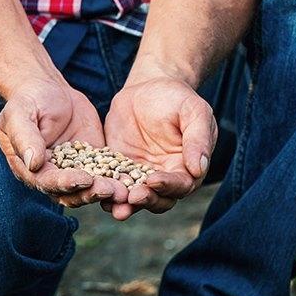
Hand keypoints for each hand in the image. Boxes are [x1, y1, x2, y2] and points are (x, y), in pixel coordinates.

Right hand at [0, 78, 127, 207]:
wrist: (48, 89)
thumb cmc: (28, 100)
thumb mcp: (20, 115)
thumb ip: (25, 138)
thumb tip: (34, 163)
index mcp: (30, 169)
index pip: (47, 182)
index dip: (65, 183)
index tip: (83, 179)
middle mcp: (52, 175)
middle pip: (71, 192)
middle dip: (90, 192)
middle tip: (109, 189)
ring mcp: (74, 170)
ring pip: (90, 188)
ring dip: (106, 191)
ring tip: (124, 190)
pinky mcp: (92, 161)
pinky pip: (105, 172)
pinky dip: (117, 177)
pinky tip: (133, 178)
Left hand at [103, 76, 216, 218]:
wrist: (148, 88)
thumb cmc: (177, 98)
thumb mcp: (194, 111)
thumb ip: (198, 139)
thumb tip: (199, 170)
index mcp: (186, 167)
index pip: (181, 185)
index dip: (168, 186)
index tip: (153, 181)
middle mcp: (165, 177)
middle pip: (159, 199)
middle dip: (146, 200)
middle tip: (133, 197)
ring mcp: (140, 175)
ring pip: (135, 198)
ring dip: (126, 205)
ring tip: (115, 207)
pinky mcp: (119, 169)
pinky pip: (113, 184)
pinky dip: (107, 190)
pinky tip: (96, 191)